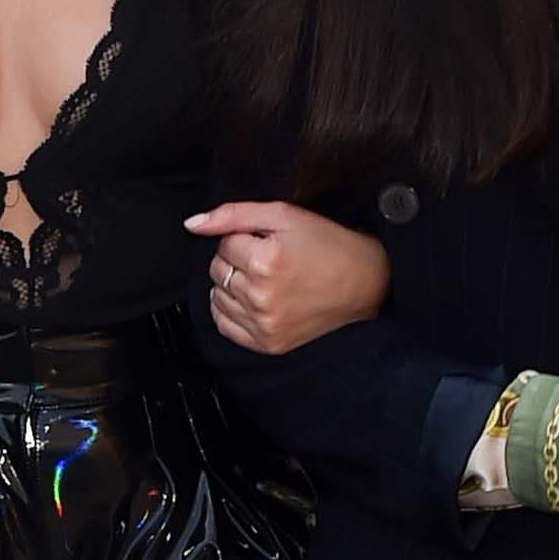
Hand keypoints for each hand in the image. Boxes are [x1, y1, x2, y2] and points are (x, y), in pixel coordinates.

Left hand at [186, 199, 391, 354]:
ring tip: (266, 279)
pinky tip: (255, 299)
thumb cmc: (329, 246)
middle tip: (270, 259)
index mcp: (266, 261)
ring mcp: (264, 324)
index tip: (269, 242)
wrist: (366, 284)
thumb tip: (192, 224)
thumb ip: (233, 215)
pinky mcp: (268, 344)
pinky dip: (232, 310)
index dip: (245, 238)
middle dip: (237, 260)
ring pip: (217, 296)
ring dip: (233, 285)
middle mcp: (261, 297)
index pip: (224, 243)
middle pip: (217, 269)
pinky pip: (224, 325)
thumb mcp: (285, 216)